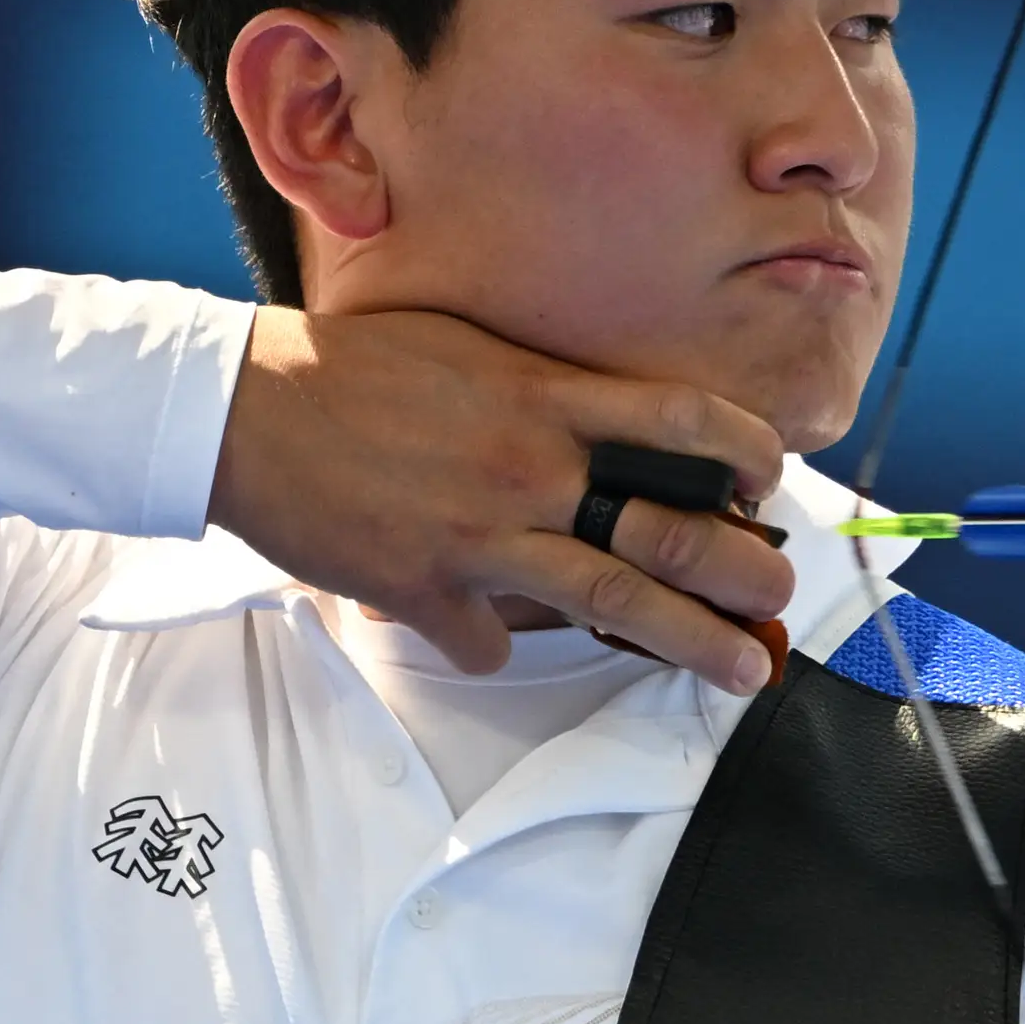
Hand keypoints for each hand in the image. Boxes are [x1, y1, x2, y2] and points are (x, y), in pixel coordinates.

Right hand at [209, 307, 795, 694]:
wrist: (242, 408)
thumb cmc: (359, 368)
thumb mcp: (473, 351)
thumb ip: (548, 394)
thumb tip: (619, 428)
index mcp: (546, 396)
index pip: (685, 418)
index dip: (748, 453)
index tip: (771, 484)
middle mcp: (529, 467)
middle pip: (671, 531)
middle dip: (746, 575)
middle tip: (782, 603)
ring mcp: (481, 535)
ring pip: (614, 602)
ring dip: (692, 643)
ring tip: (745, 672)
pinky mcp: (426, 590)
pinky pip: (492, 643)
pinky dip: (500, 643)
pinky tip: (486, 629)